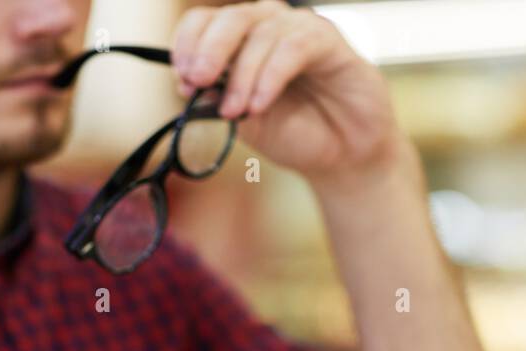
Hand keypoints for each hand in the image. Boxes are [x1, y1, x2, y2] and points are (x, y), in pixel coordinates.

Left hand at [172, 0, 400, 183]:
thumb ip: (219, 101)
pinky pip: (293, 47)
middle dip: (209, 50)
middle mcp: (270, 27)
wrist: (343, 157)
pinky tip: (260, 104)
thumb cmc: (296, 134)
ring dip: (242, 74)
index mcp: (243, 42)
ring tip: (236, 111)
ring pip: (261, 32)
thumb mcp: (246, 122)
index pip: (206, 22)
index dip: (189, 44)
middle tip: (197, 82)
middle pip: (231, 18)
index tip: (183, 80)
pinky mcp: (329, 41)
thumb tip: (190, 85)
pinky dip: (270, 76)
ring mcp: (300, 30)